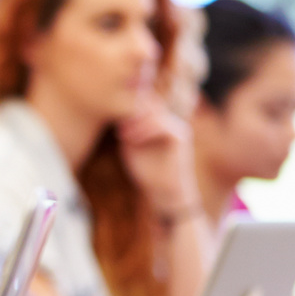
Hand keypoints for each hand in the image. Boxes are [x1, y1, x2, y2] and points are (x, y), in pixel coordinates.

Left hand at [114, 102, 197, 217]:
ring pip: (155, 112)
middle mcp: (170, 122)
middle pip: (151, 102)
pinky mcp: (180, 138)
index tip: (115, 119)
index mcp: (159, 122)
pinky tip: (131, 140)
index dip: (130, 103)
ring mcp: (177, 128)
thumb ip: (126, 128)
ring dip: (135, 121)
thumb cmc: (147, 171)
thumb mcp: (131, 146)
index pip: (146, 102)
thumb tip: (114, 111)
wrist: (164, 193)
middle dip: (132, 110)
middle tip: (119, 127)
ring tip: (123, 136)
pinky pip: (163, 125)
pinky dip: (145, 130)